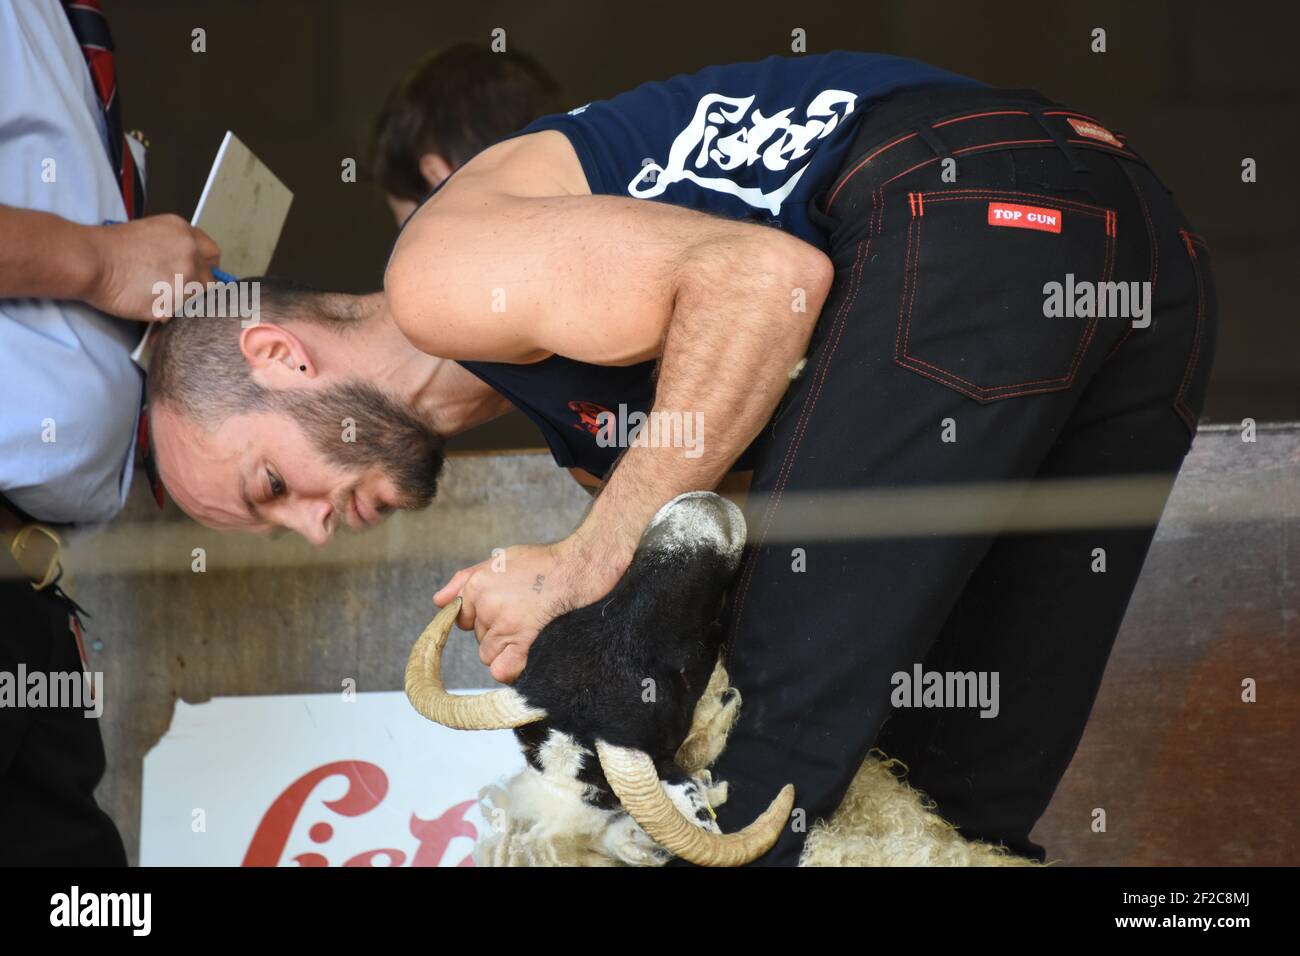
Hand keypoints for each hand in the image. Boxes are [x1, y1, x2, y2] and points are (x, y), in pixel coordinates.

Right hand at [84, 214, 220, 319]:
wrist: (92, 260)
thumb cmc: (111, 246)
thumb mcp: (152, 232)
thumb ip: (176, 247)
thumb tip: (187, 264)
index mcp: (186, 234)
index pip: (213, 255)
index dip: (205, 266)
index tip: (196, 274)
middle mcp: (191, 255)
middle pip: (210, 281)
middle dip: (196, 287)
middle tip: (173, 289)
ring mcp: (185, 280)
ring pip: (197, 300)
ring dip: (183, 302)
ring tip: (158, 297)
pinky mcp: (174, 304)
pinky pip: (180, 315)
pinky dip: (169, 314)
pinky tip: (151, 306)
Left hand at [433, 538, 628, 682]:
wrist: (578, 566)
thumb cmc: (543, 564)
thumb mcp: (499, 561)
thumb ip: (464, 580)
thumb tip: (438, 602)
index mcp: (477, 584)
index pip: (462, 619)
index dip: (481, 618)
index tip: (504, 611)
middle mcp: (485, 604)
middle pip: (478, 637)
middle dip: (495, 632)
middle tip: (523, 615)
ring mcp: (503, 622)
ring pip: (488, 653)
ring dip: (505, 648)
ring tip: (530, 629)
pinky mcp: (522, 638)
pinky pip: (502, 669)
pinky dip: (510, 668)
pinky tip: (524, 656)